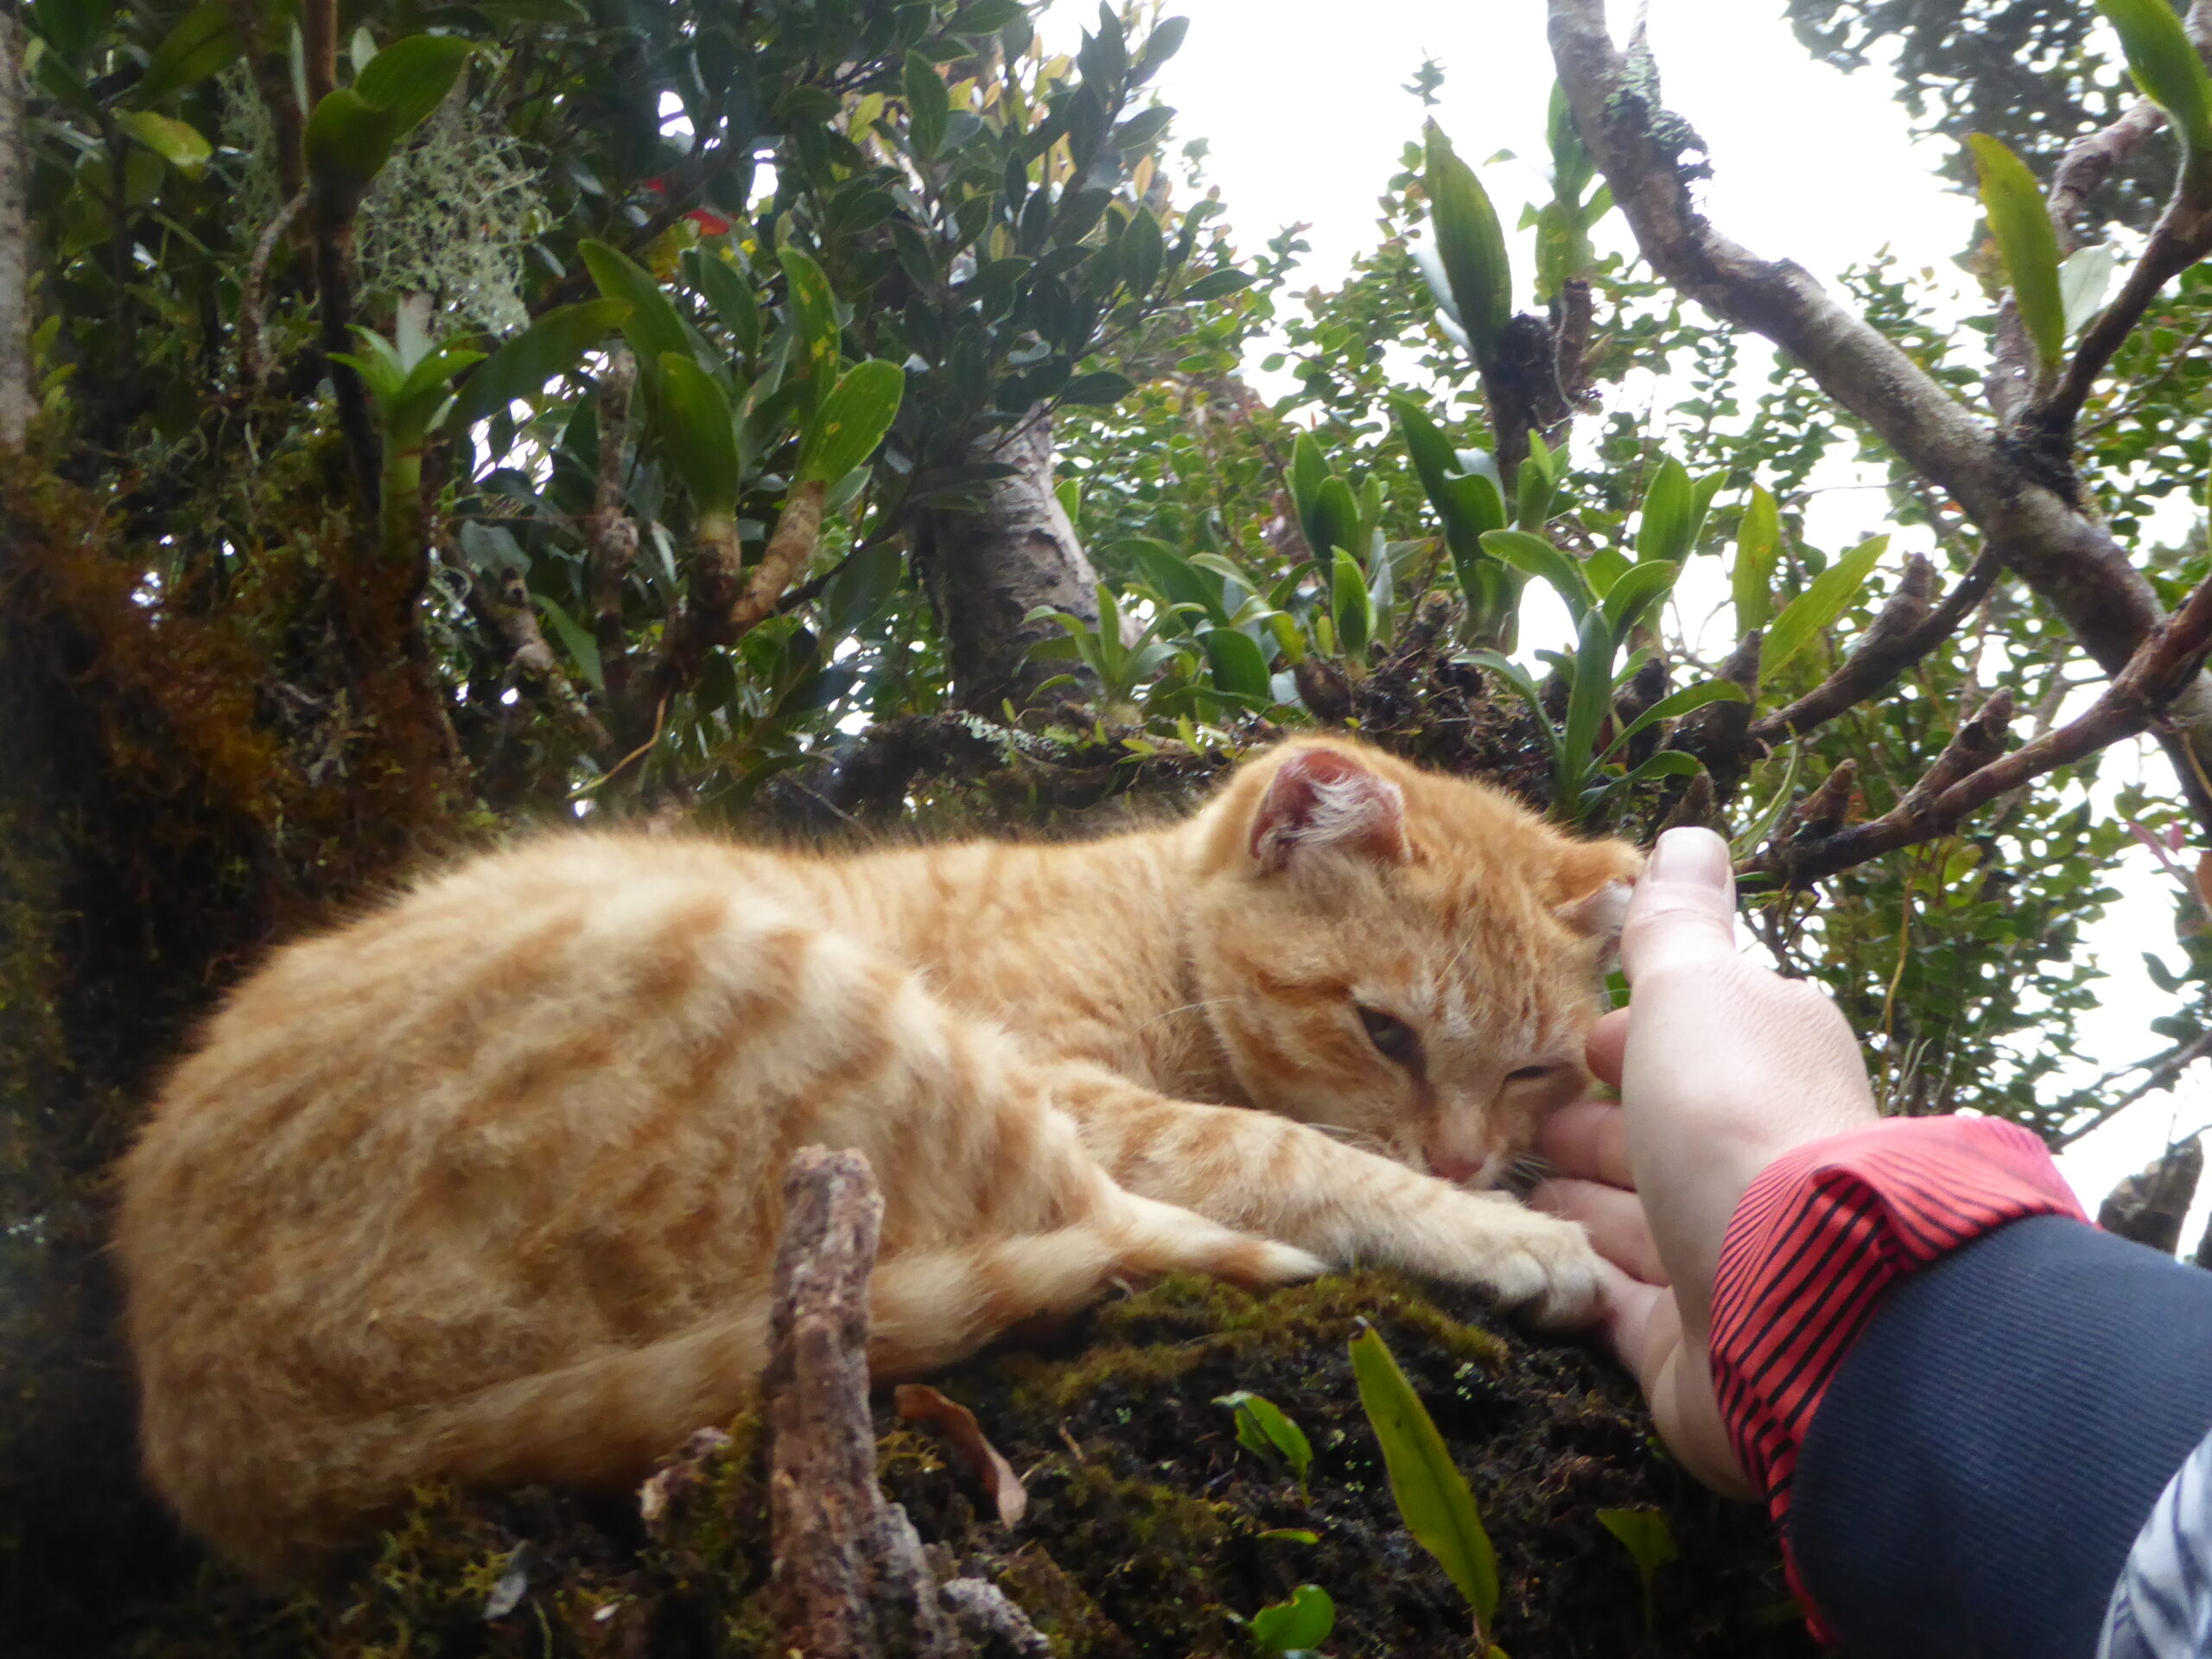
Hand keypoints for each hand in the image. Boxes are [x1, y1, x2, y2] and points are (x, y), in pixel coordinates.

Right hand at [1533, 827, 1880, 1497]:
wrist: (1792, 1301)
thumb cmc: (1733, 1117)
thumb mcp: (1695, 990)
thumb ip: (1676, 923)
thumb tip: (1689, 834)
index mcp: (1771, 1062)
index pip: (1691, 1040)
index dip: (1625, 1037)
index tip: (1559, 1042)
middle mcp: (1757, 1159)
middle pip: (1657, 1132)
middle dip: (1585, 1124)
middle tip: (1503, 1119)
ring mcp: (1725, 1256)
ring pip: (1630, 1218)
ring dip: (1571, 1200)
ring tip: (1489, 1184)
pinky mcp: (1690, 1344)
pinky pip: (1611, 1299)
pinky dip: (1567, 1274)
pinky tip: (1514, 1256)